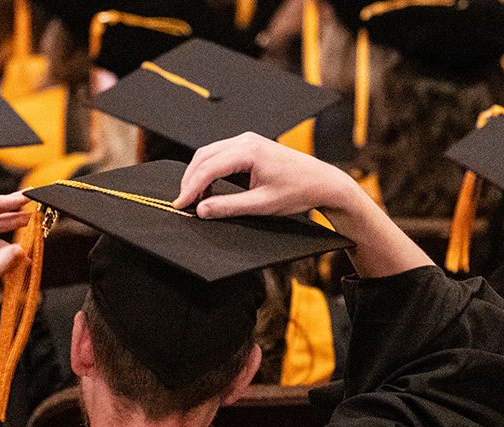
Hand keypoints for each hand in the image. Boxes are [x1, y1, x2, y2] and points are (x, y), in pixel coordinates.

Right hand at [174, 132, 371, 219]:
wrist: (323, 182)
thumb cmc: (299, 191)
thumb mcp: (262, 205)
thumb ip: (229, 207)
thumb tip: (202, 210)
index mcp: (249, 151)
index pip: (208, 168)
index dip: (190, 188)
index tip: (180, 204)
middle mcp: (246, 140)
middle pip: (204, 156)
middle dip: (190, 180)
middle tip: (183, 203)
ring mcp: (248, 140)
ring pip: (210, 154)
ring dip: (199, 175)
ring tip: (195, 199)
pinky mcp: (250, 146)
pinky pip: (221, 155)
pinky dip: (210, 171)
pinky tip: (209, 189)